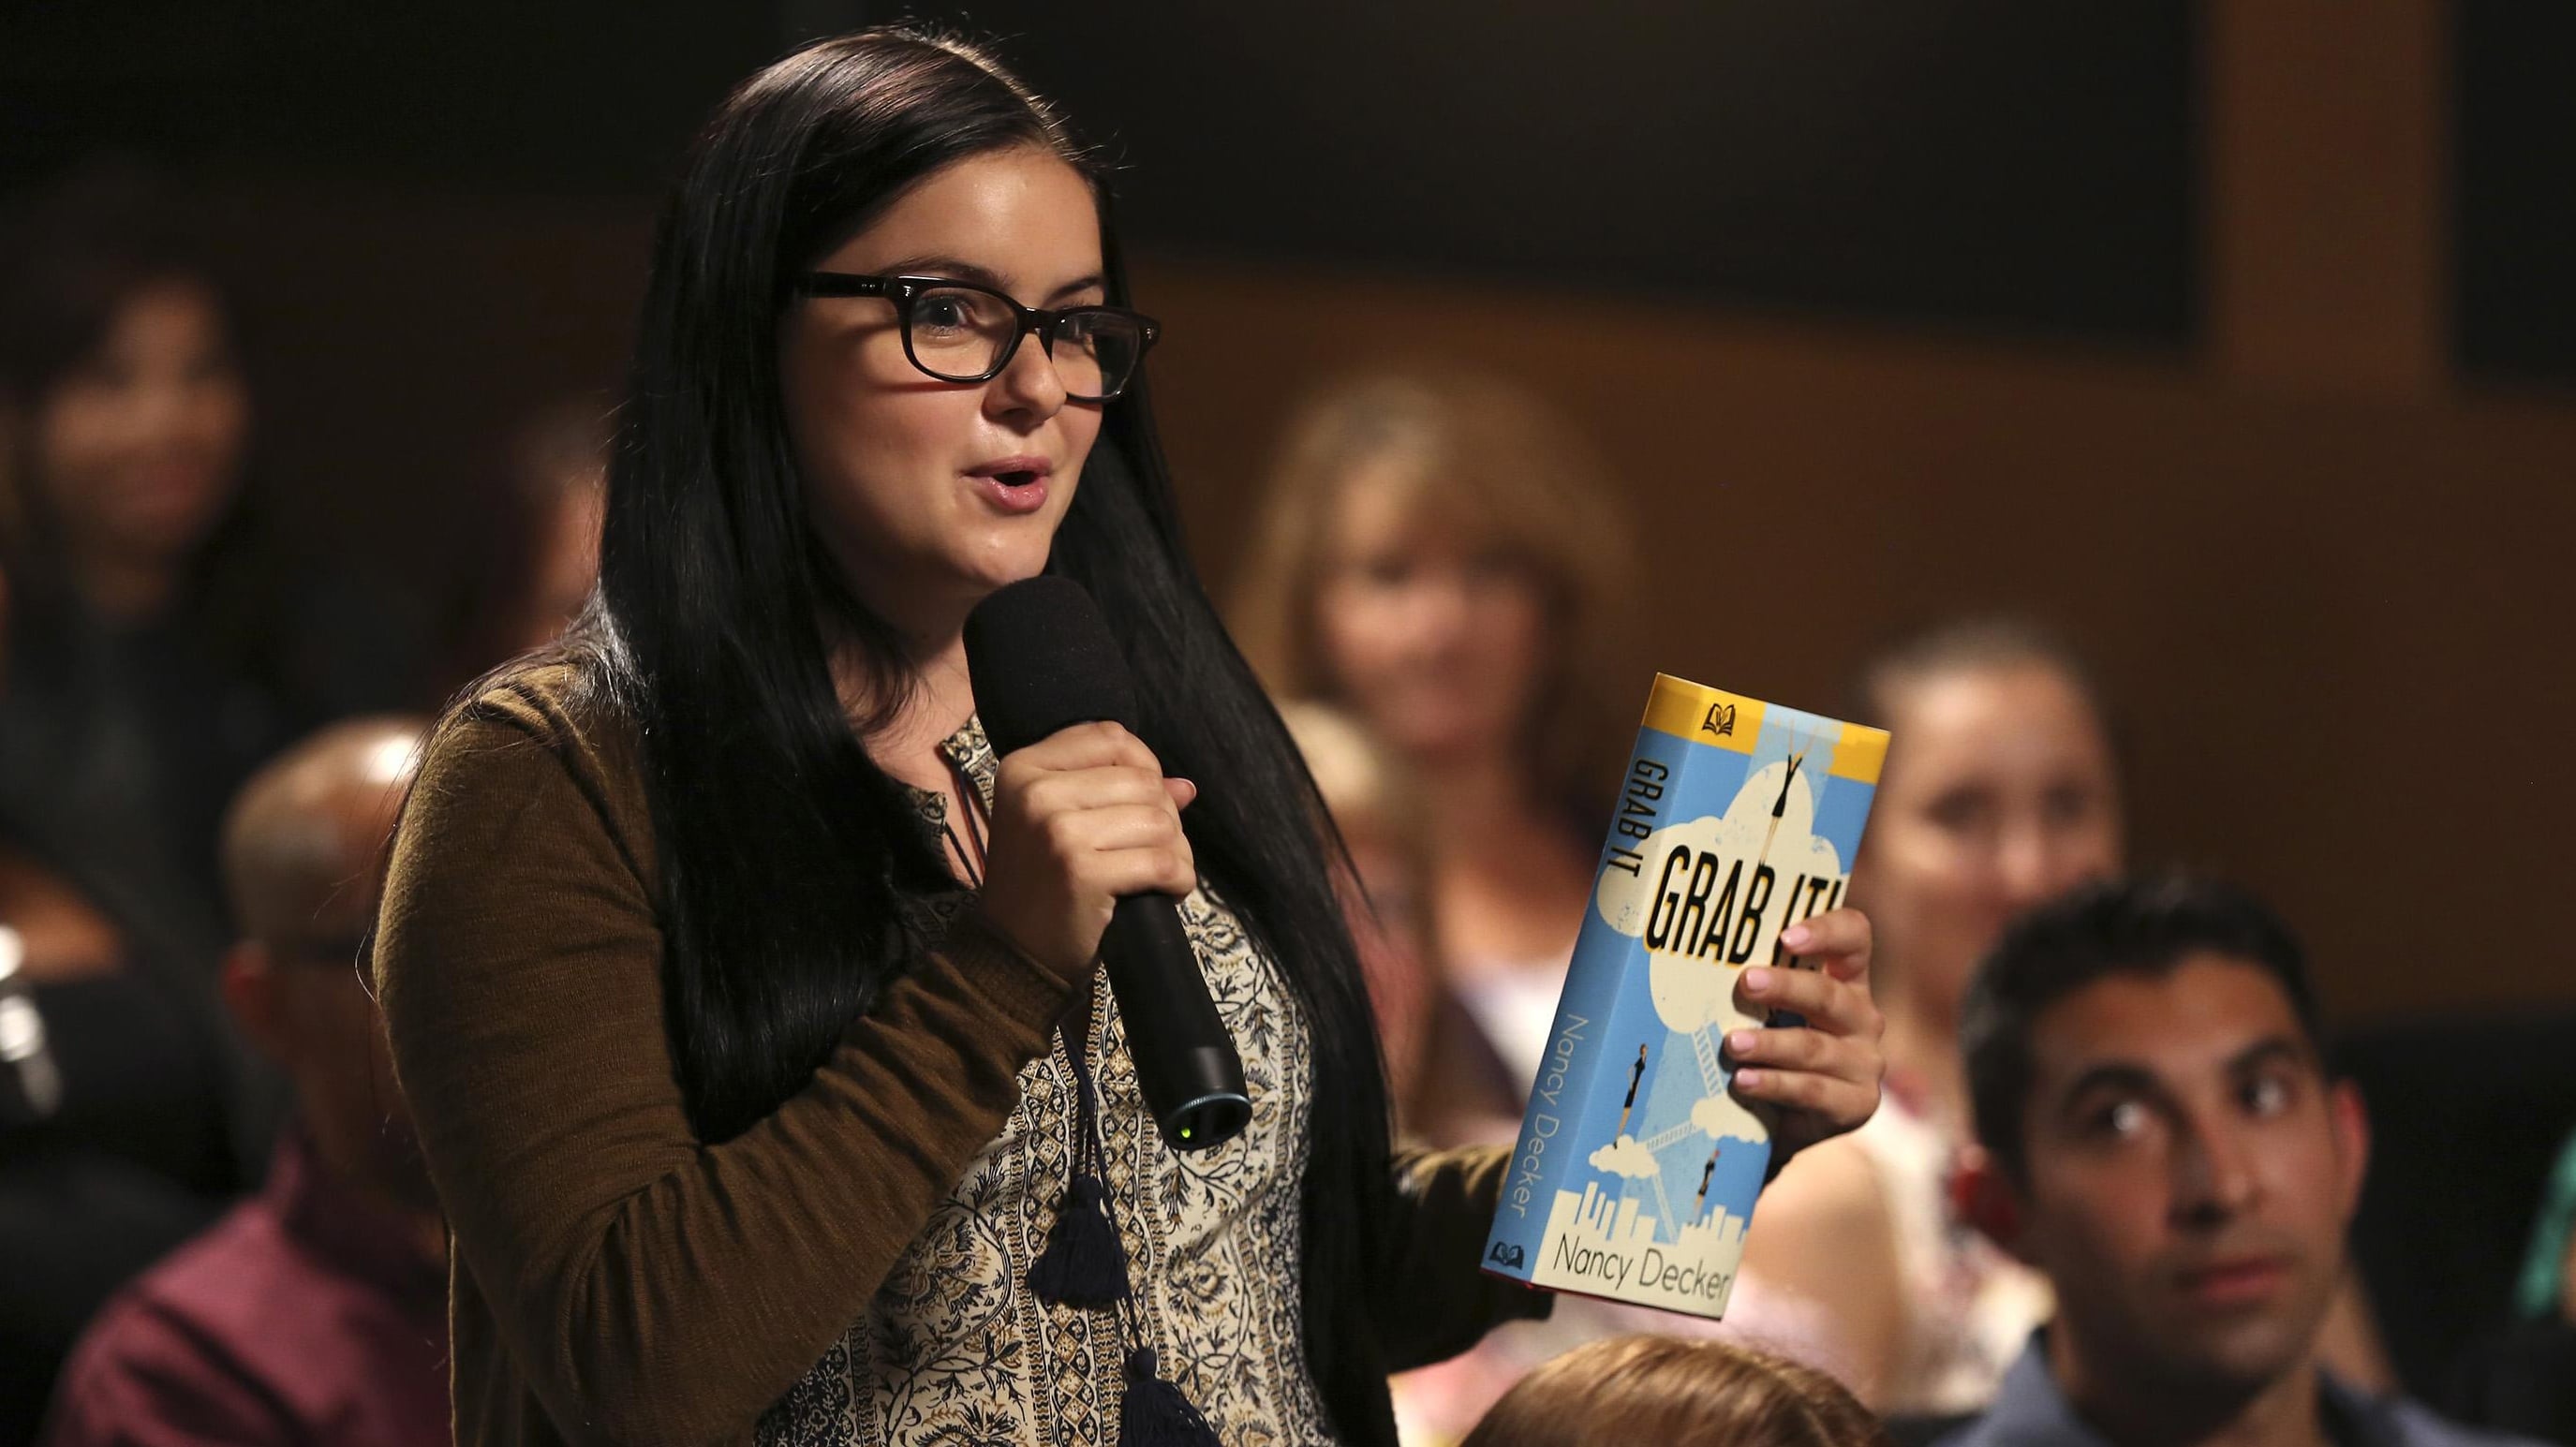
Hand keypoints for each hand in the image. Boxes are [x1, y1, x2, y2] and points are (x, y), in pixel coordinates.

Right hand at [974, 722, 1197, 982]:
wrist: (1011, 953)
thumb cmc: (1039, 883)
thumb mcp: (1056, 823)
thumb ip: (1116, 792)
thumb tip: (1185, 786)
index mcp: (1024, 768)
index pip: (1110, 737)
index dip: (1144, 764)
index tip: (1147, 800)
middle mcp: (1037, 792)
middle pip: (1142, 780)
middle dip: (1166, 816)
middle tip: (1155, 849)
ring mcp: (1059, 832)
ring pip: (1160, 821)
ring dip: (1177, 851)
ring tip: (1162, 873)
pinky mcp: (1084, 873)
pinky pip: (1163, 862)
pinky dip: (1179, 879)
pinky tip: (1168, 891)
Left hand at [1727, 907, 1884, 1161]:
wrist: (1789, 1121)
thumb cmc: (1774, 1049)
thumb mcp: (1770, 1013)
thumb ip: (1757, 984)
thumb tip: (1696, 959)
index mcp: (1847, 980)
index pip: (1853, 937)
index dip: (1826, 931)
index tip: (1785, 936)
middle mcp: (1861, 1017)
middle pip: (1829, 994)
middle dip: (1786, 987)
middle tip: (1746, 983)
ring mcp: (1864, 1062)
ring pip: (1814, 1047)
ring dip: (1770, 1044)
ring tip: (1733, 1043)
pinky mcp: (1856, 1103)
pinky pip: (1812, 1090)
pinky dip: (1774, 1084)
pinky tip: (1744, 1080)